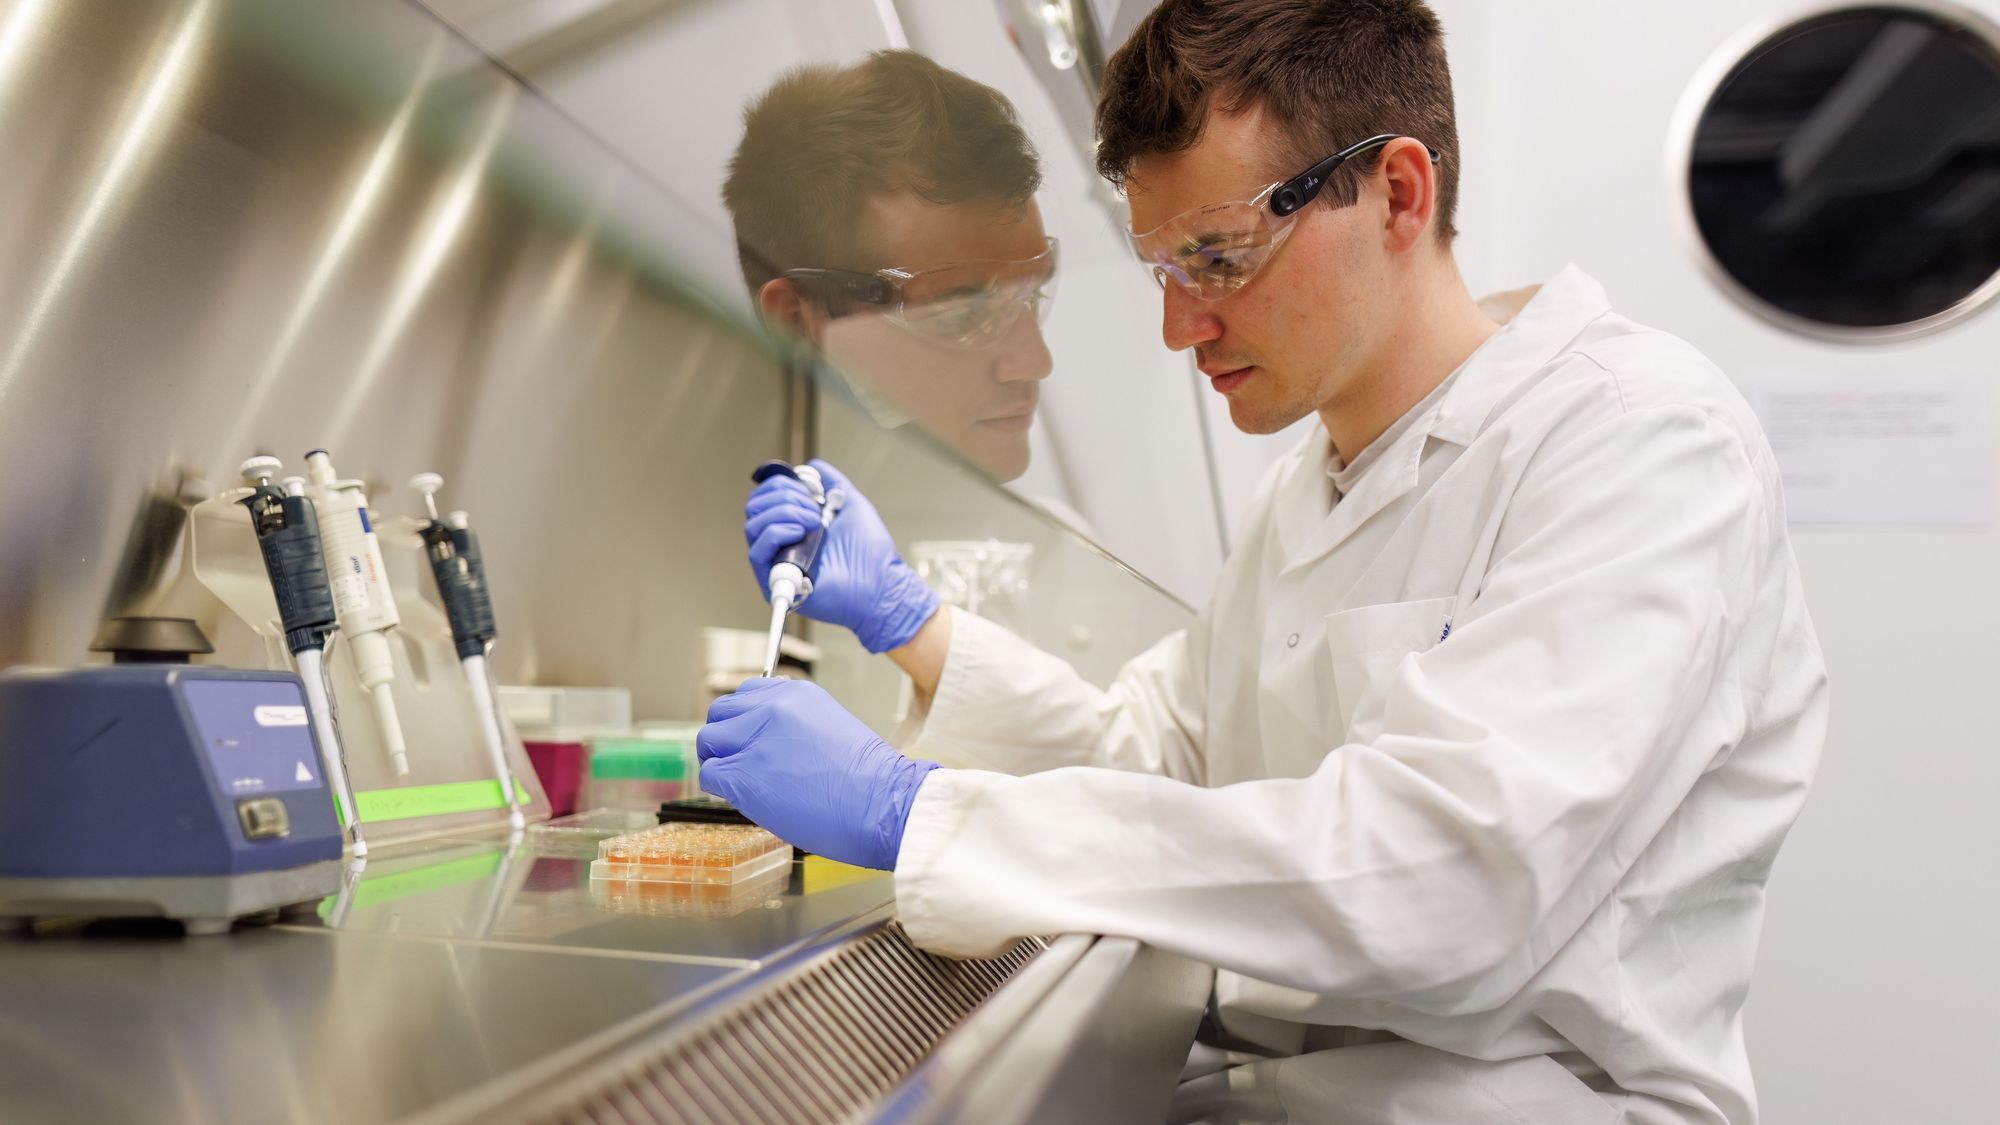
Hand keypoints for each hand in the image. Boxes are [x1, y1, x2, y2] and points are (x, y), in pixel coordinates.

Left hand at [697, 678, 938, 869]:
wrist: (882, 804)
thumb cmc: (868, 779)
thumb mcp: (830, 726)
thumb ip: (794, 723)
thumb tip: (766, 738)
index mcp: (795, 693)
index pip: (746, 692)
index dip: (743, 717)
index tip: (748, 735)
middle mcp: (771, 708)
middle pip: (720, 711)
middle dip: (724, 737)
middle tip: (737, 759)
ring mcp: (754, 740)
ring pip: (708, 740)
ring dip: (719, 761)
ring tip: (740, 781)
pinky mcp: (743, 775)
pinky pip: (710, 775)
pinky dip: (720, 788)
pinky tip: (743, 798)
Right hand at [743, 459, 938, 653]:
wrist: (881, 585)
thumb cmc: (871, 553)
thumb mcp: (851, 504)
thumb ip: (832, 482)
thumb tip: (811, 466)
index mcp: (793, 525)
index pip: (765, 497)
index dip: (781, 485)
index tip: (812, 491)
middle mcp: (781, 544)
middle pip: (754, 507)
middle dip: (784, 497)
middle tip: (814, 509)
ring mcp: (776, 563)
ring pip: (753, 525)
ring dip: (784, 513)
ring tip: (814, 523)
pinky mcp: (775, 583)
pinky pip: (756, 551)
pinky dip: (777, 532)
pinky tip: (801, 533)